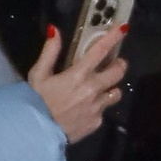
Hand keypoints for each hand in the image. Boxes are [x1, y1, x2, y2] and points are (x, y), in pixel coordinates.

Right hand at [29, 24, 127, 146]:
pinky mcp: (97, 122)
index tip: (124, 27)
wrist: (36, 132)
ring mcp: (98, 107)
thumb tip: (55, 30)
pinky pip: (104, 111)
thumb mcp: (38, 74)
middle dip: (120, 66)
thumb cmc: (35, 101)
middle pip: (119, 73)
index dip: (114, 37)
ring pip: (116, 93)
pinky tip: (84, 109)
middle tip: (115, 64)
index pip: (100, 51)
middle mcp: (93, 89)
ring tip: (100, 89)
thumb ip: (49, 52)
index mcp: (79, 74)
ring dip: (111, 89)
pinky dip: (98, 107)